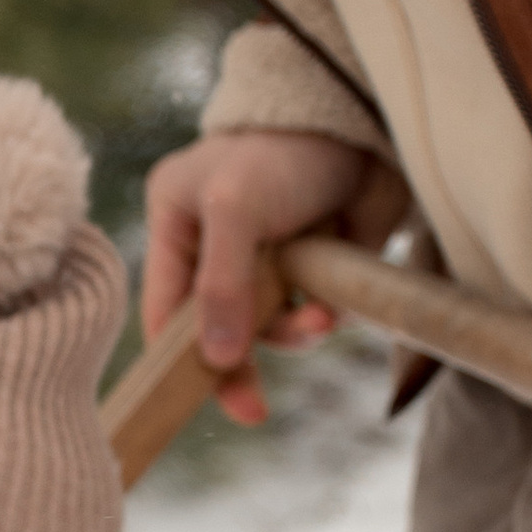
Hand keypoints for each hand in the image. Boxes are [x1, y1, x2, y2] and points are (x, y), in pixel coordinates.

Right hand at [142, 128, 409, 421]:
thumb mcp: (235, 207)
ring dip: (292, 336)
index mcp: (177, 225)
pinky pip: (310, 316)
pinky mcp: (313, 268)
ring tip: (320, 320)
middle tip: (252, 411)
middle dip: (236, 367)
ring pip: (267, 328)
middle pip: (213, 330)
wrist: (366, 121)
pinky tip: (332, 305)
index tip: (199, 397)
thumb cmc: (285, 149)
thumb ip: (219, 283)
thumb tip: (214, 359)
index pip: (165, 309)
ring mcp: (267, 261)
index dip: (178, 358)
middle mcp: (216, 249)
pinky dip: (322, 320)